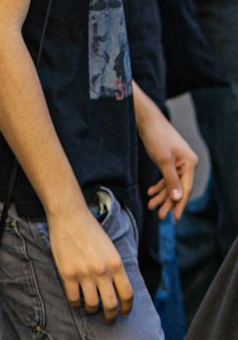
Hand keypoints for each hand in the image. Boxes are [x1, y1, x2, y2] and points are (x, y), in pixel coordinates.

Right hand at [47, 203, 133, 322]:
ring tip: (91, 308)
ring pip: (92, 305)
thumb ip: (115, 268)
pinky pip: (74, 299)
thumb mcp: (110, 248)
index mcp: (116, 264)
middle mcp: (102, 271)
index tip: (123, 314)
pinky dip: (76, 304)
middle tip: (109, 320)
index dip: (127, 308)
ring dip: (93, 311)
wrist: (69, 216)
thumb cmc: (90, 230)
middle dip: (111, 317)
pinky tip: (77, 302)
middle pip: (111, 305)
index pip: (127, 295)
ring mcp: (84, 273)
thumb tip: (118, 290)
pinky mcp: (68, 274)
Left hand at [135, 88, 196, 219]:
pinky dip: (159, 186)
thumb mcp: (163, 160)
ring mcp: (179, 163)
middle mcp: (187, 164)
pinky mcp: (170, 161)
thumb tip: (178, 198)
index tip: (175, 218)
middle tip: (160, 216)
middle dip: (168, 202)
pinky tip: (151, 193)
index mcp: (190, 164)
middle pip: (178, 188)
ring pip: (171, 184)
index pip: (186, 189)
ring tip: (152, 206)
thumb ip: (171, 180)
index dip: (180, 205)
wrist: (147, 121)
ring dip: (162, 196)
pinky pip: (167, 178)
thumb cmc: (156, 138)